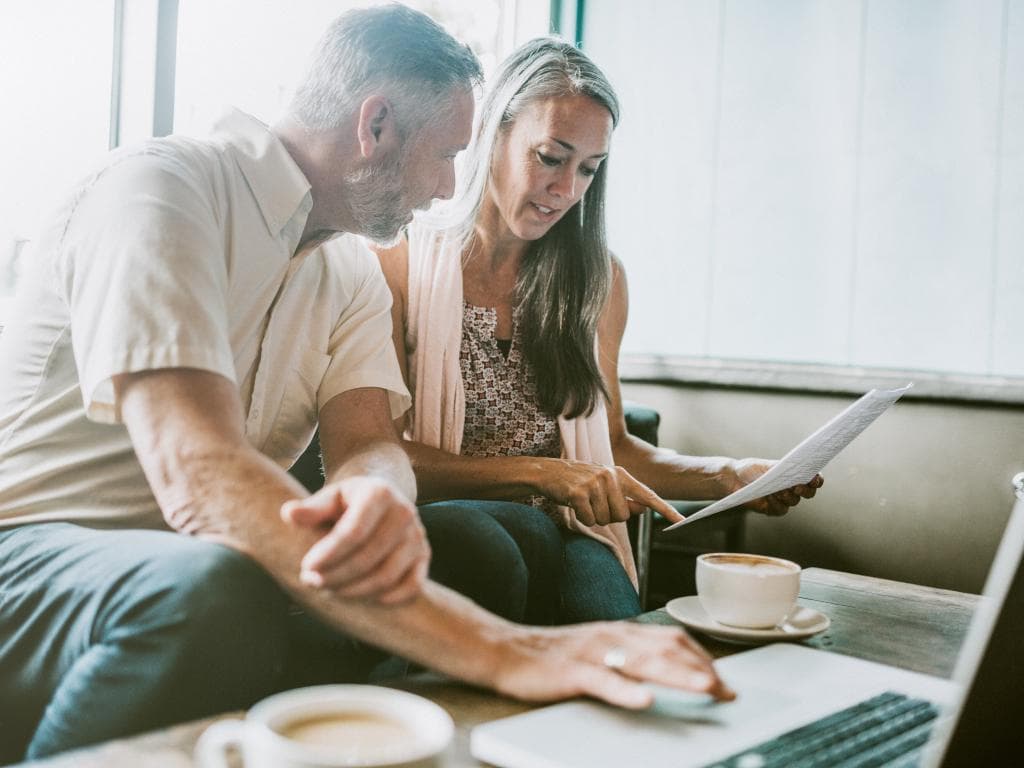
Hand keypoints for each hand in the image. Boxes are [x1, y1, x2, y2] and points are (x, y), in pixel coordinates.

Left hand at [281, 477, 429, 604]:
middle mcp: (404, 512)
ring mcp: (417, 536)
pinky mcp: (424, 556)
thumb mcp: (330, 498)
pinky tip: (362, 598)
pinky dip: (388, 598)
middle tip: (311, 582)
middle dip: (336, 576)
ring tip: (329, 590)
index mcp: (379, 493)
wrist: (382, 500)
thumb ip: (311, 508)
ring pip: (386, 576)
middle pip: (368, 557)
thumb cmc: (349, 502)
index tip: (306, 567)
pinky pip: (412, 586)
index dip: (328, 555)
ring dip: (354, 591)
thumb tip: (288, 513)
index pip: (353, 532)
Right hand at [492, 622, 734, 707]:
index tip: (724, 680)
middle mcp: (612, 636)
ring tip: (705, 689)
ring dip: (678, 675)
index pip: (673, 639)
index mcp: (621, 631)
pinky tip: (644, 700)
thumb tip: (668, 672)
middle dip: (701, 669)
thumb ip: (630, 657)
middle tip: (726, 692)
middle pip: (667, 649)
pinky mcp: (571, 672)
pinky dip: (626, 691)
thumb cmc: (553, 656)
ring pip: (643, 662)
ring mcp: (593, 653)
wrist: (504, 649)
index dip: (702, 658)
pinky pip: (603, 681)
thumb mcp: (598, 650)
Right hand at [536, 459, 682, 525]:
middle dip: (608, 516)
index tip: (681, 521)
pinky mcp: (579, 493)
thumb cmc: (578, 481)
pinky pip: (589, 519)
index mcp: (620, 474)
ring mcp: (595, 483)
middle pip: (623, 516)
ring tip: (583, 501)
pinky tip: (574, 504)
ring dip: (593, 517)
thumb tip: (643, 508)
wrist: (547, 472)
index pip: (647, 495)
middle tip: (594, 503)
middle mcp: (610, 476)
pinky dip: (581, 518)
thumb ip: (624, 497)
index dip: (665, 509)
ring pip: (605, 519)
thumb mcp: (604, 484)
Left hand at [733, 458, 823, 515]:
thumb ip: (783, 468)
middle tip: (796, 487)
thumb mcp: (768, 465)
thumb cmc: (752, 469)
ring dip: (787, 496)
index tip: (814, 479)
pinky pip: (781, 510)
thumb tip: (799, 471)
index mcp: (795, 474)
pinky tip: (769, 497)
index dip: (817, 480)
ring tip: (776, 489)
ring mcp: (784, 499)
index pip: (814, 479)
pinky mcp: (774, 509)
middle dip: (805, 490)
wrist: (734, 479)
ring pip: (794, 501)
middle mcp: (792, 488)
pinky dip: (776, 503)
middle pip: (809, 493)